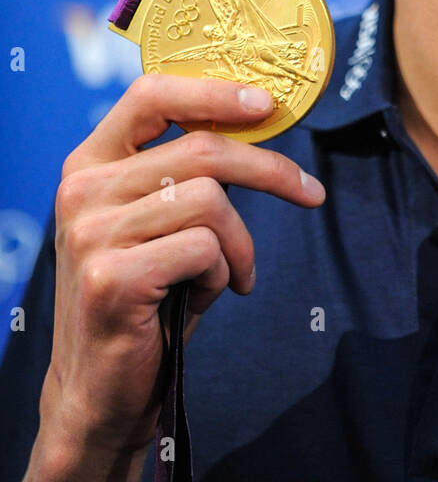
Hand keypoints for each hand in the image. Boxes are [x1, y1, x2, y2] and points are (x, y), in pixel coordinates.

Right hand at [42, 72, 323, 459]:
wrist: (101, 390)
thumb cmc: (146, 299)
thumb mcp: (159, 223)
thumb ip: (184, 173)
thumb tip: (258, 118)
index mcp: (90, 164)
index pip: (150, 94)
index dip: (214, 91)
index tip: (267, 104)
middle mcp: (82, 190)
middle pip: (201, 148)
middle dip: (270, 170)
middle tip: (310, 193)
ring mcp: (92, 233)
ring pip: (211, 201)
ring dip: (241, 244)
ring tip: (233, 276)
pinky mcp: (112, 278)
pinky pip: (205, 248)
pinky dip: (224, 274)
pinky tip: (208, 297)